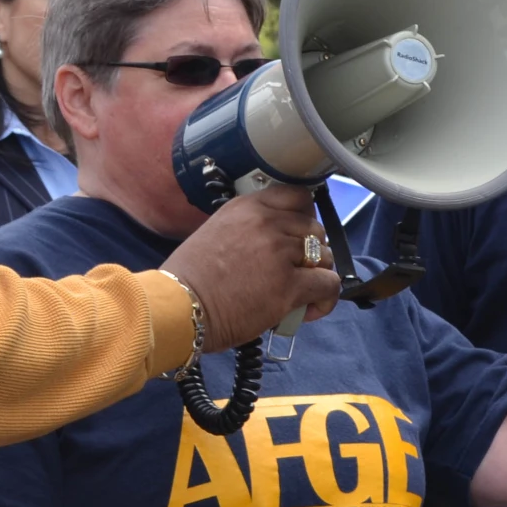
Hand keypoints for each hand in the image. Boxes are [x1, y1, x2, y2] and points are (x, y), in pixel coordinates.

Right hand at [164, 182, 339, 351]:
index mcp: (248, 207)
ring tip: (302, 295)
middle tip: (297, 272)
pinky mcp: (289, 284)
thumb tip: (274, 248)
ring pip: (325, 255)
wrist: (178, 306)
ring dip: (318, 275)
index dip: (305, 218)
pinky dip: (325, 299)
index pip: (298, 197)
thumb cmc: (188, 279)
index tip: (298, 236)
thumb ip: (248, 231)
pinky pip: (328, 284)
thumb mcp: (216, 233)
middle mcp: (267, 222)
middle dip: (312, 251)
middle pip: (314, 229)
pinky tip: (310, 310)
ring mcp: (279, 252)